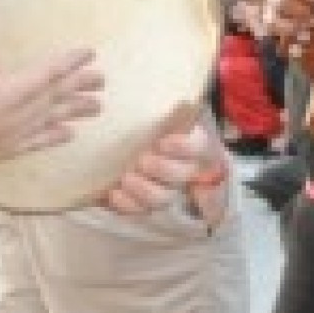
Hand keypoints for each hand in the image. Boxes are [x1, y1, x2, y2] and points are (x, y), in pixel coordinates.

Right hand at [0, 48, 102, 190]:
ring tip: (99, 107)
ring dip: (74, 112)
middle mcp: (10, 123)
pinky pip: (35, 144)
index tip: (89, 53)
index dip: (66, 65)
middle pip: (52, 100)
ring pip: (50, 122)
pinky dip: (54, 138)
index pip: (41, 80)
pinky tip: (68, 136)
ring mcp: (6, 140)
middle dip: (78, 87)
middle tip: (104, 78)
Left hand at [102, 113, 223, 216]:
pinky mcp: (143, 204)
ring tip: (126, 178)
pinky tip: (113, 194)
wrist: (122, 148)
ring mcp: (164, 190)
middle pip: (181, 176)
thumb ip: (166, 114)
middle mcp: (182, 170)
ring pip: (163, 198)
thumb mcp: (157, 116)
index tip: (163, 142)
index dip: (185, 148)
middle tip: (143, 160)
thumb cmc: (144, 127)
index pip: (200, 147)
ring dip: (144, 190)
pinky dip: (127, 205)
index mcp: (190, 145)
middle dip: (162, 170)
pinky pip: (140, 212)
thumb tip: (174, 101)